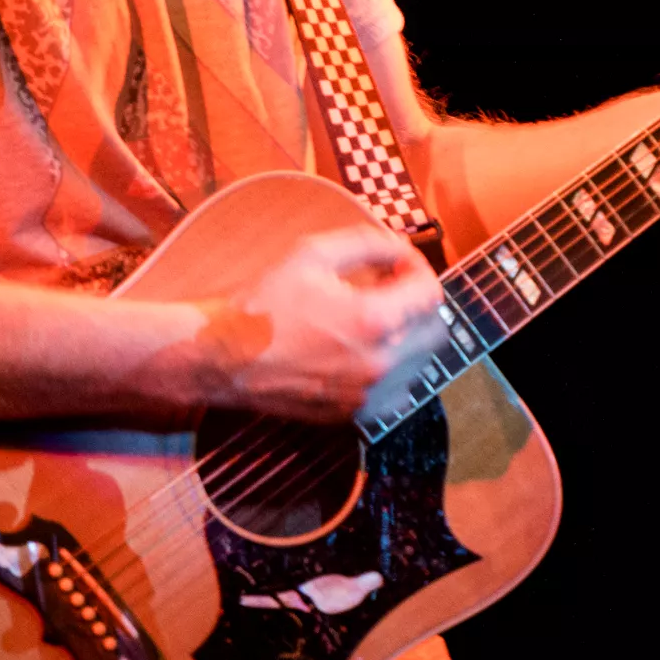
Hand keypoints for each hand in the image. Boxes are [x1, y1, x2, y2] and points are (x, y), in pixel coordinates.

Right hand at [207, 223, 449, 421]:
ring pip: (420, 364)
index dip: (418, 272)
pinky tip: (365, 352)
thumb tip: (402, 248)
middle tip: (391, 290)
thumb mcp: (313, 253)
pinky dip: (393, 370)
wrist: (223, 357)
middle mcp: (380, 363)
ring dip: (408, 337)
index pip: (431, 294)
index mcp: (373, 320)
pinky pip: (397, 393)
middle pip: (435, 331)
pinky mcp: (354, 415)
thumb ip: (369, 244)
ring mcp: (368, 395)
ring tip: (374, 320)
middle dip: (419, 305)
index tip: (398, 267)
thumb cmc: (265, 302)